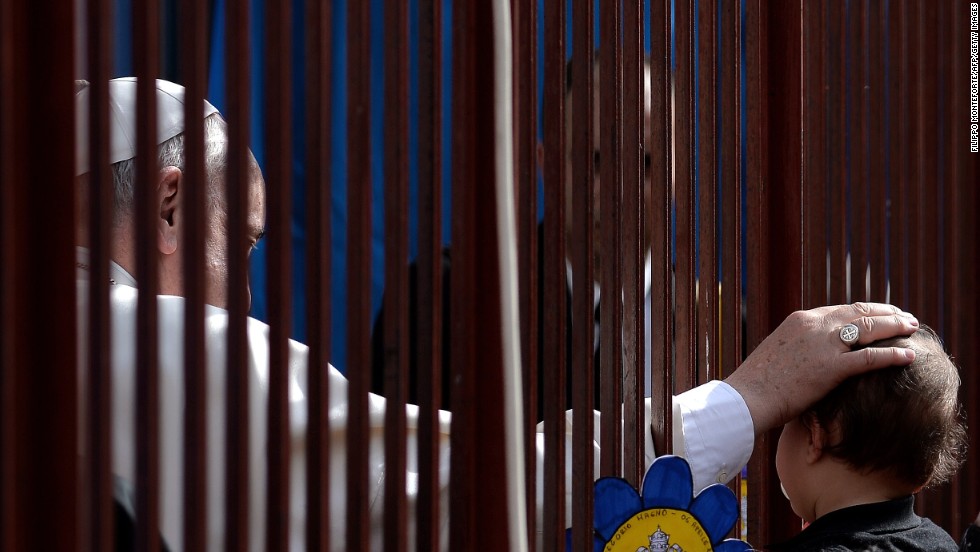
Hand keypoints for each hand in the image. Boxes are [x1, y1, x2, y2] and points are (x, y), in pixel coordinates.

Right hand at [725, 302, 918, 435]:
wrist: (746, 398)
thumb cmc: (757, 385)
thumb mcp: (778, 356)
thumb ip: (798, 350)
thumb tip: (810, 358)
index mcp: (800, 320)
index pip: (841, 309)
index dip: (866, 310)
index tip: (882, 313)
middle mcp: (814, 325)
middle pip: (860, 312)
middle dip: (887, 313)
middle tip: (906, 317)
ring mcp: (823, 345)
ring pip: (869, 329)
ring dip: (895, 327)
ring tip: (913, 328)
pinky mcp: (831, 368)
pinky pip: (870, 358)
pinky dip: (893, 355)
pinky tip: (910, 356)